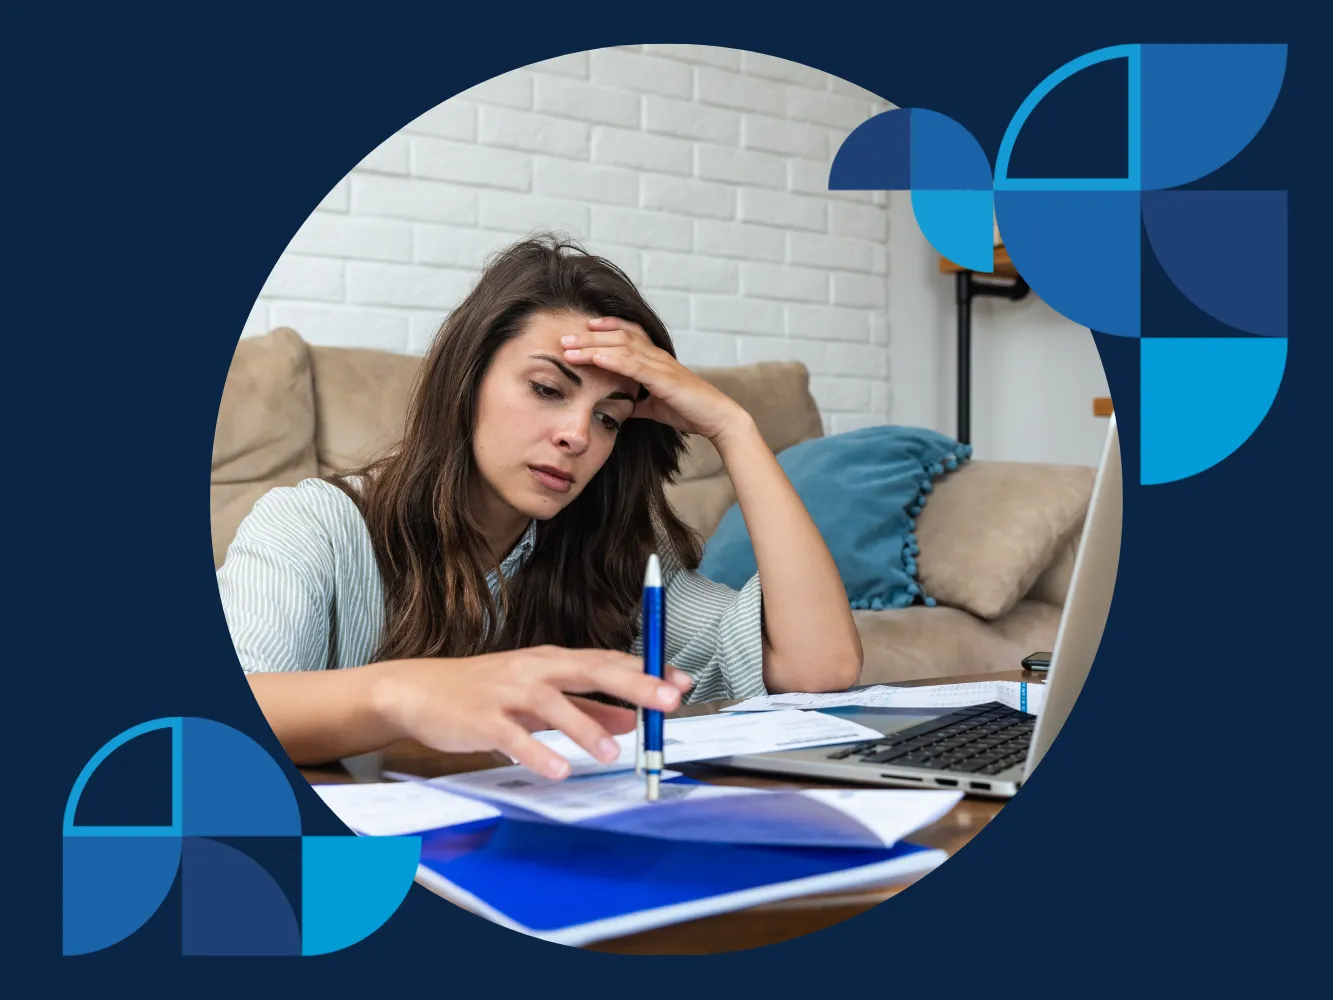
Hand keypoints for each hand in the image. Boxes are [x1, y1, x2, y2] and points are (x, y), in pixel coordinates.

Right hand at [370, 646, 693, 778]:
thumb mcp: (539, 693)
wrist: (419, 690)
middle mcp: (536, 669)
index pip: (609, 661)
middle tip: (667, 702)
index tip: (681, 683)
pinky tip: (558, 770)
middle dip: (633, 685)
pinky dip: (537, 754)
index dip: (646, 671)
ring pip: (554, 704)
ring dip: (587, 728)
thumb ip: (586, 706)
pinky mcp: (483, 718)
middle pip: (591, 670)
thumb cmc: (485, 691)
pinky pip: (514, 737)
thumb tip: (632, 720)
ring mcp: (508, 692)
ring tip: (614, 754)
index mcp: (553, 661)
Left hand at [560, 317, 751, 442]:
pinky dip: (611, 360)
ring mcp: (660, 364)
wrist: (717, 418)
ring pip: (621, 346)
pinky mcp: (663, 378)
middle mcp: (657, 355)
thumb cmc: (689, 410)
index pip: (628, 332)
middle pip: (618, 335)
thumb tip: (618, 407)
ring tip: (568, 347)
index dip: (605, 326)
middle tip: (563, 336)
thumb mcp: (655, 406)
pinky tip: (594, 358)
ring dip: (592, 346)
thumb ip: (636, 402)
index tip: (583, 327)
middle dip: (588, 335)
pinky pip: (633, 365)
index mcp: (656, 358)